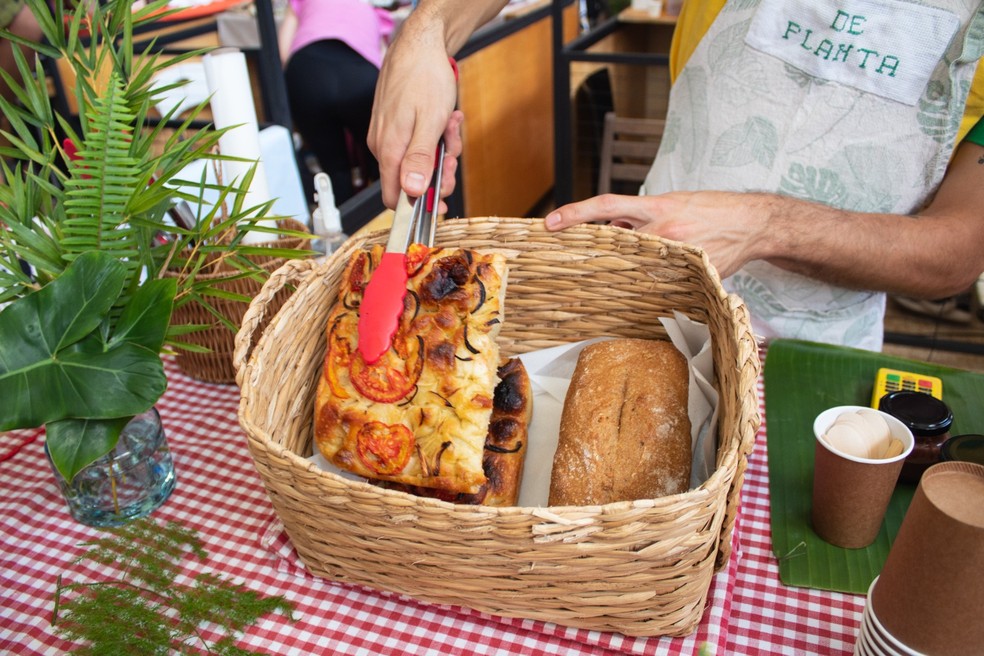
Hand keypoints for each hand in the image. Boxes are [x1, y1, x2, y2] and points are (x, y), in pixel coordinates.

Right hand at [368, 27, 461, 208]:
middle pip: (410, 181)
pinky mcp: (394, 126)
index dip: (418, 205)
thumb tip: (411, 191)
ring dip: (440, 151)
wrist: (419, 44)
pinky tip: (446, 120)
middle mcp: (382, 145)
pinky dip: (434, 137)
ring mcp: (387, 135)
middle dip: (437, 173)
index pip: (394, 197)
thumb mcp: (430, 122)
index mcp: (389, 149)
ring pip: (417, 161)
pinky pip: (416, 143)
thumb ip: (419, 159)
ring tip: (450, 127)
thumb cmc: (425, 77)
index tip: (440, 203)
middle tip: (452, 157)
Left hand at [544, 191, 771, 278]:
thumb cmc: (711, 209)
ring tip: (631, 271)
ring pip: (637, 265)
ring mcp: (676, 253)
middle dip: (599, 253)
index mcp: (656, 206)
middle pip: (616, 244)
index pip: (606, 206)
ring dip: (629, 268)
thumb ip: (640, 215)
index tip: (549, 223)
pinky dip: (654, 279)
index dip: (576, 213)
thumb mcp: (672, 202)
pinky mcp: (690, 270)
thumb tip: (613, 226)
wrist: (754, 222)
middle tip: (574, 263)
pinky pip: (661, 280)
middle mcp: (663, 229)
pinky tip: (657, 279)